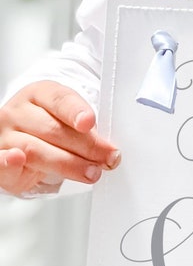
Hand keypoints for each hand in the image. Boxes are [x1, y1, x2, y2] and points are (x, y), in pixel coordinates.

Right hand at [0, 81, 119, 195]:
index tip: (89, 122)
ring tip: (91, 172)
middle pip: (52, 128)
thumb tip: (109, 149)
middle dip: (86, 146)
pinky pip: (1, 161)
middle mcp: (18, 111)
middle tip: (108, 157)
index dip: (76, 111)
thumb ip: (86, 130)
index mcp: (40, 93)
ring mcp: (5, 134)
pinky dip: (9, 162)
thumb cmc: (50, 127)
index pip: (59, 99)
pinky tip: (18, 159)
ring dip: (68, 164)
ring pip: (35, 149)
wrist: (22, 139)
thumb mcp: (70, 120)